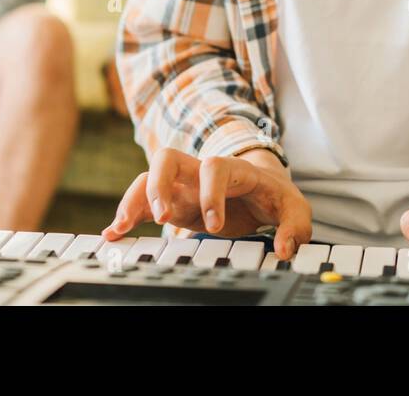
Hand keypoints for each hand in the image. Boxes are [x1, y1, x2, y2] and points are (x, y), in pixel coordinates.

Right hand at [103, 147, 311, 260]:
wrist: (264, 187)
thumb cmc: (275, 196)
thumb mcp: (295, 209)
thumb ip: (294, 228)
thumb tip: (283, 250)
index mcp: (232, 169)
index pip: (215, 167)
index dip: (211, 193)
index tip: (215, 224)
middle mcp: (201, 172)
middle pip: (169, 158)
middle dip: (159, 184)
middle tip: (161, 216)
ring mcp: (183, 185)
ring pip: (148, 178)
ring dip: (134, 199)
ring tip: (123, 226)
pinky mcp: (173, 202)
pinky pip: (143, 202)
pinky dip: (127, 216)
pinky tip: (114, 233)